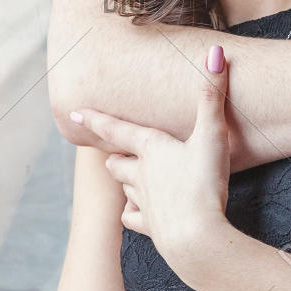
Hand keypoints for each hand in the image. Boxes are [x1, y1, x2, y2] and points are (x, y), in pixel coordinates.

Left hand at [69, 45, 232, 277]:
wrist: (196, 237)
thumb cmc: (203, 183)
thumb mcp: (212, 135)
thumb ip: (212, 96)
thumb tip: (215, 53)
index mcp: (151, 149)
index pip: (117, 129)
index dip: (96, 119)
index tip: (75, 113)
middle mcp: (140, 174)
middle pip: (116, 162)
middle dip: (115, 155)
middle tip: (114, 151)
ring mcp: (143, 202)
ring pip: (124, 187)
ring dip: (125, 181)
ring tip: (130, 177)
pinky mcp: (151, 227)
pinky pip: (133, 218)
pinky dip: (133, 213)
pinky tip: (139, 212)